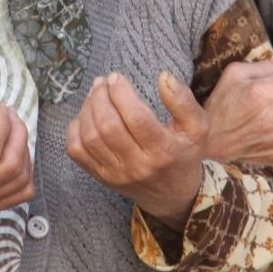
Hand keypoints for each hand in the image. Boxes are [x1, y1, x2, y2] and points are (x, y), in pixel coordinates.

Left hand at [67, 71, 207, 229]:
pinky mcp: (101, 177)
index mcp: (163, 151)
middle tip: (102, 82)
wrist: (173, 195)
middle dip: (100, 97)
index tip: (117, 77)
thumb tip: (163, 76)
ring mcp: (116, 174)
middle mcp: (137, 165)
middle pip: (108, 126)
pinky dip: (75, 129)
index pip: (136, 118)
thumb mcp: (197, 127)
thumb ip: (183, 101)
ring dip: (87, 109)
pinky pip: (77, 151)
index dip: (121, 93)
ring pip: (90, 137)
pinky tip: (86, 116)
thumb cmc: (183, 153)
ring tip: (95, 94)